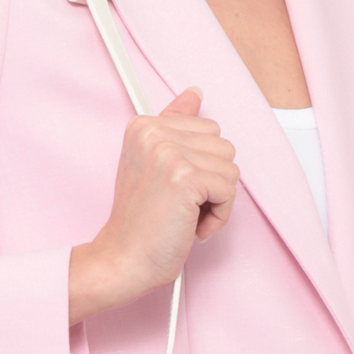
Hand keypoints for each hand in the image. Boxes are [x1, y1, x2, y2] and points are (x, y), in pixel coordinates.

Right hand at [68, 90, 238, 320]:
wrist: (123, 260)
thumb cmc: (140, 224)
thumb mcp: (152, 167)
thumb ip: (174, 128)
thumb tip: (195, 93)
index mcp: (144, 125)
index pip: (206, 130)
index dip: (200, 167)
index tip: (175, 191)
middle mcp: (154, 132)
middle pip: (222, 146)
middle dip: (211, 182)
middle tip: (181, 206)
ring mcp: (169, 153)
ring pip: (230, 168)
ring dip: (216, 201)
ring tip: (186, 216)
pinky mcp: (185, 178)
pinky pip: (229, 190)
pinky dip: (218, 216)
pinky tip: (192, 227)